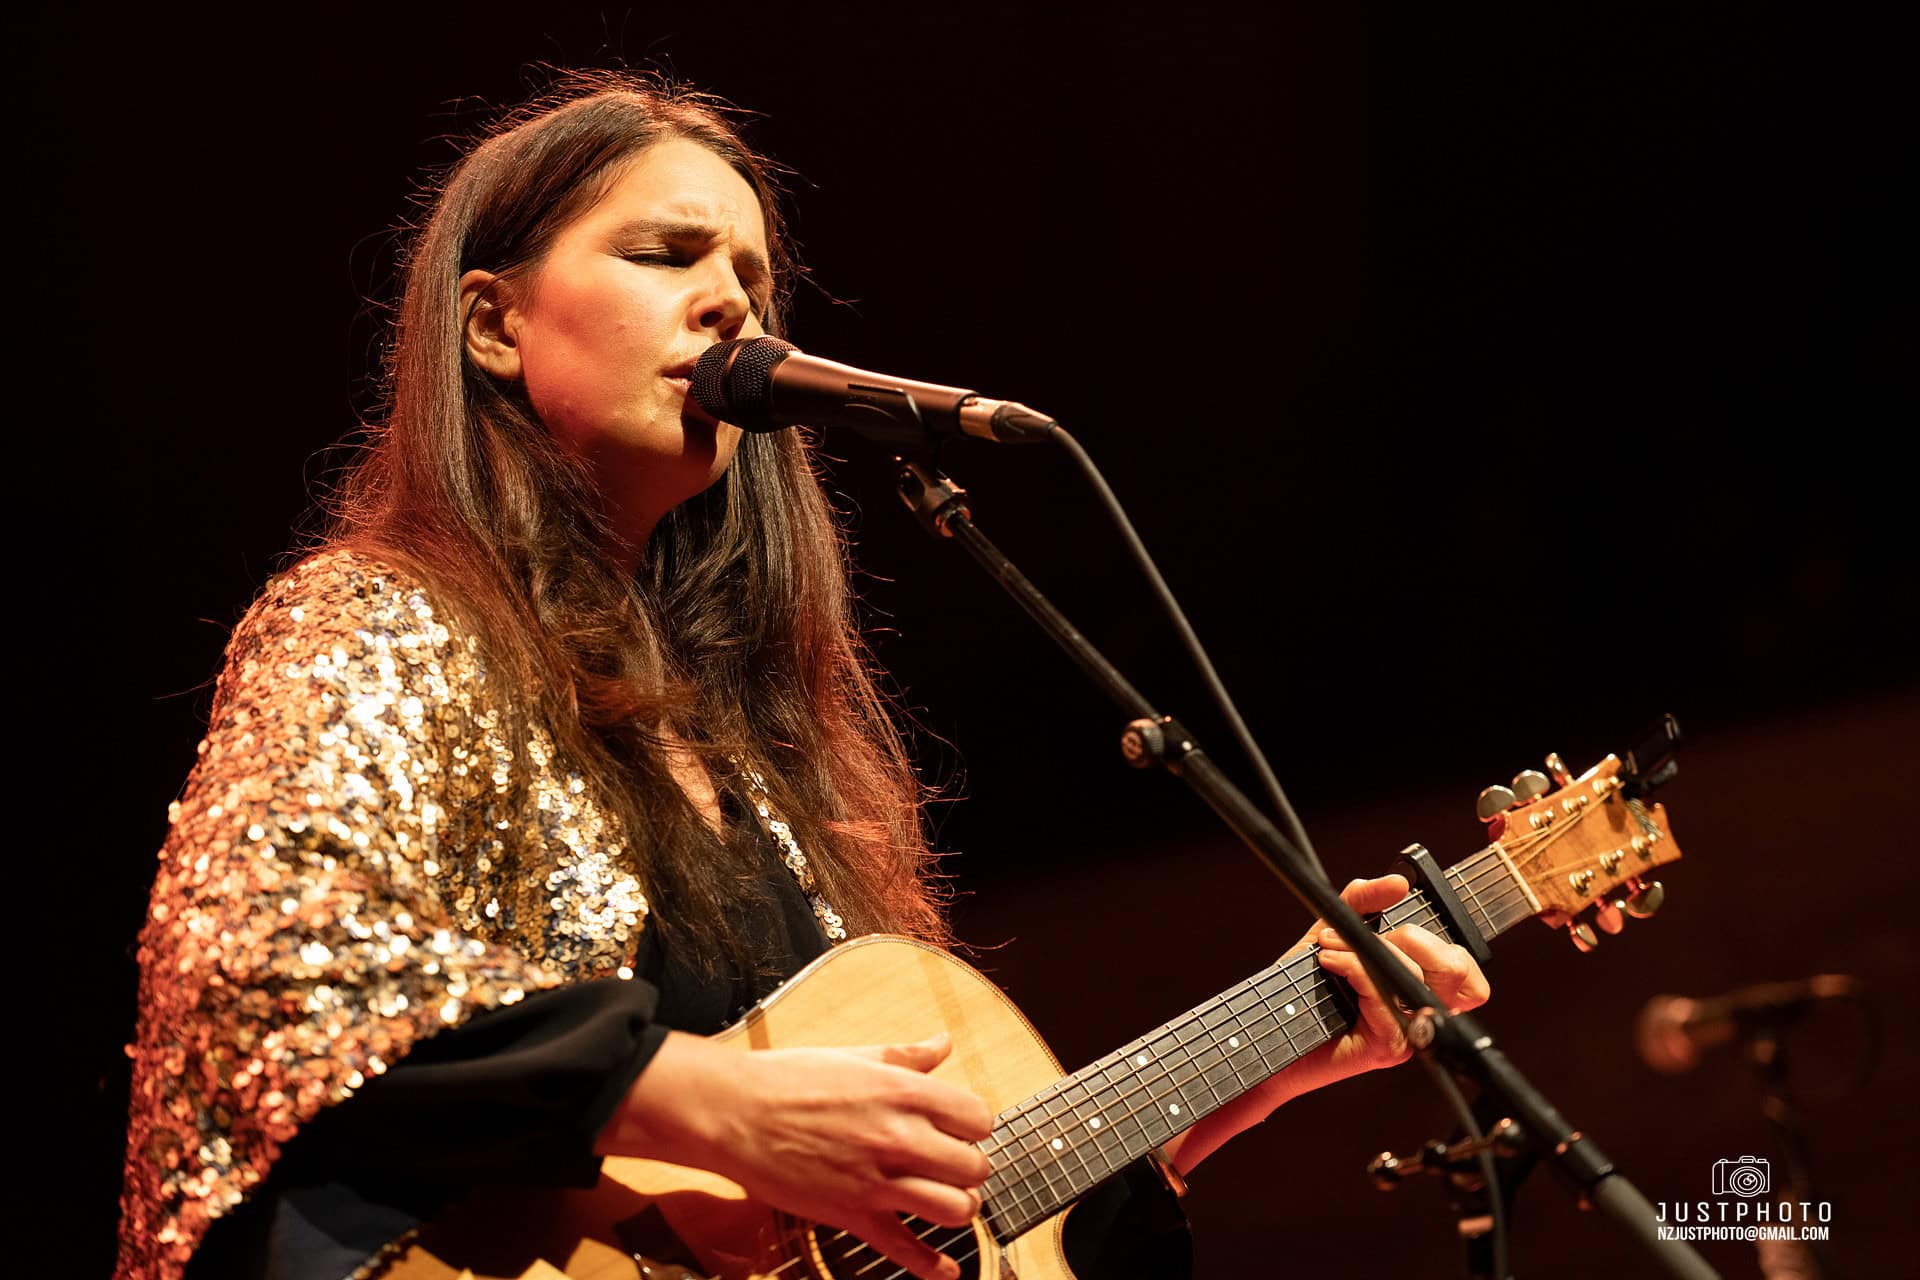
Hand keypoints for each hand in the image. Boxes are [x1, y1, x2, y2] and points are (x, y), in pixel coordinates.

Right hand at [598, 1030, 991, 1279]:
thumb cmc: (791, 1080)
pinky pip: (904, 1250)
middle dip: (969, 1168)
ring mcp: (876, 1181)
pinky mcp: (852, 1214)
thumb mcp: (856, 1056)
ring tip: (945, 1199)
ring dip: (958, 1207)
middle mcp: (898, 1137)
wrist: (736, 1113)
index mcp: (903, 1093)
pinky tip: (945, 1270)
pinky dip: (931, 1267)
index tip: (960, 1129)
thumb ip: (907, 1056)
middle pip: (973, 1166)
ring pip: (954, 1209)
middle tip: (952, 1166)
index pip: (978, 1118)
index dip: (973, 1126)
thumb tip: (942, 1043)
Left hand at [1300, 874, 1491, 1083]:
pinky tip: (1328, 963)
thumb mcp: (1333, 931)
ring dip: (1368, 949)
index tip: (1388, 921)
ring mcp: (1409, 1032)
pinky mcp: (1389, 1047)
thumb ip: (1363, 902)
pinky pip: (1385, 994)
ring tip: (1331, 948)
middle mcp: (1423, 1012)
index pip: (1461, 959)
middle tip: (1357, 936)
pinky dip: (1354, 968)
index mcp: (1421, 986)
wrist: (1272, 1033)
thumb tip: (1399, 882)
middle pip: (1453, 966)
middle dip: (1406, 936)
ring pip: (1417, 976)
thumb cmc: (1303, 988)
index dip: (1429, 933)